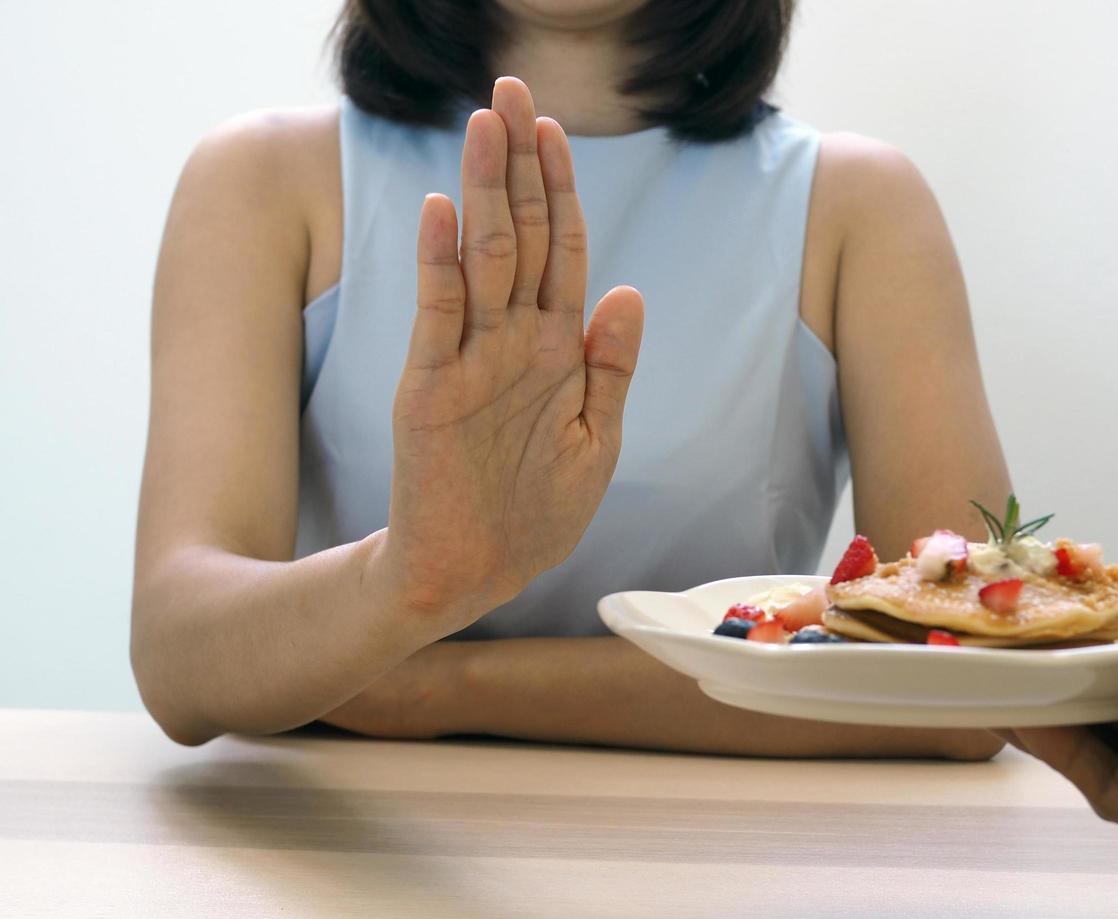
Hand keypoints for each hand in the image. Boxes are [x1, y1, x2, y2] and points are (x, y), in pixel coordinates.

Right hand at [375, 77, 643, 629]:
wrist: (474, 570)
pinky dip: (439, 265)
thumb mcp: (596, 440)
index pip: (563, 249)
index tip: (556, 128)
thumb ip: (611, 368)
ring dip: (486, 191)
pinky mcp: (428, 388)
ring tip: (485, 124)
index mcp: (558, 349)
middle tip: (512, 89)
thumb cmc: (536, 510)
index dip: (562, 188)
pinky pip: (437, 317)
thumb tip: (630, 290)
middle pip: (522, 234)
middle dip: (521, 162)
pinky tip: (442, 213)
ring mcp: (469, 359)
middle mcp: (513, 341)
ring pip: (482, 258)